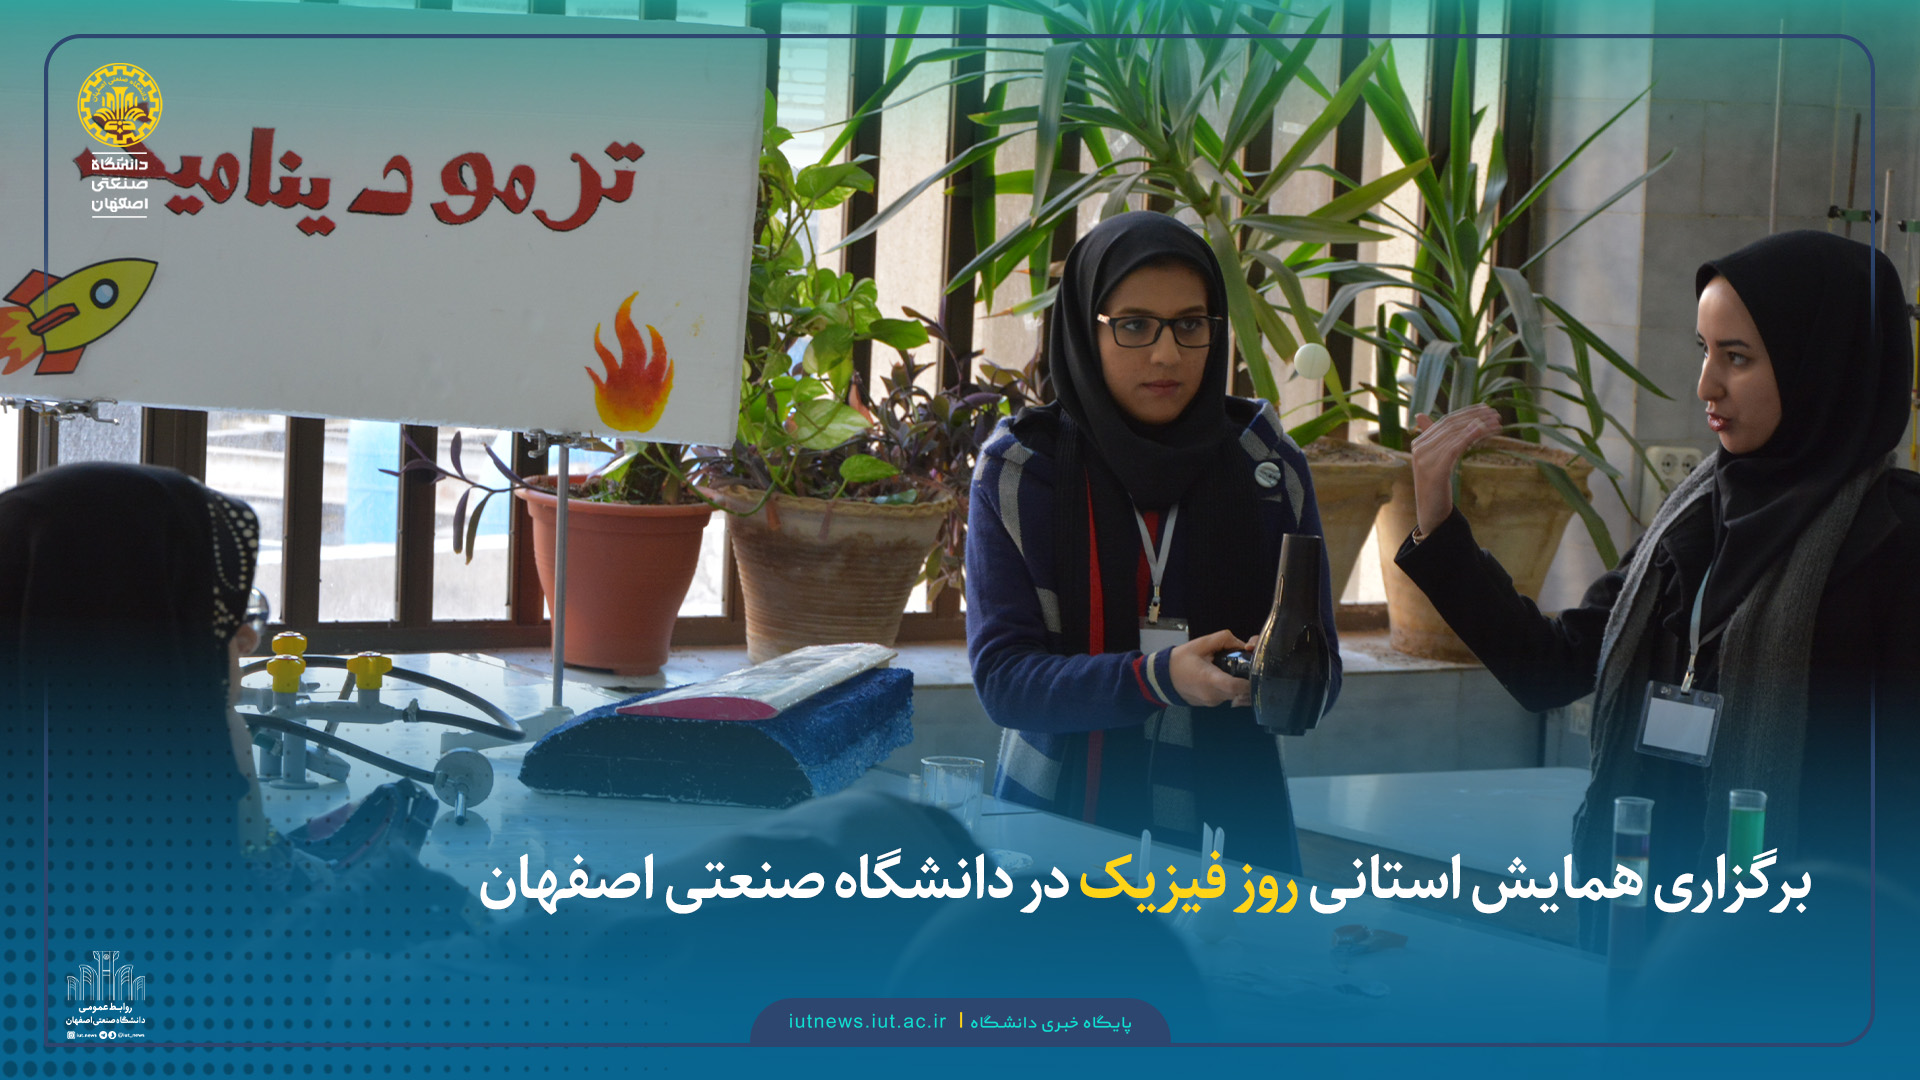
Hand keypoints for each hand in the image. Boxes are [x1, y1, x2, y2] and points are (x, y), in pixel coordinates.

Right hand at [1170, 629, 1250, 707]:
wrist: (1162, 679)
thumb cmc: (1180, 661)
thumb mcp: (1200, 643)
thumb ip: (1224, 639)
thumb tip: (1242, 645)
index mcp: (1210, 679)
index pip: (1236, 686)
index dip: (1249, 680)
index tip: (1254, 669)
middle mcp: (1213, 695)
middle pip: (1241, 692)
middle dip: (1248, 679)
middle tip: (1247, 665)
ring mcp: (1213, 702)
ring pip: (1236, 695)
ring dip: (1239, 683)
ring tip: (1234, 669)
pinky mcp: (1211, 704)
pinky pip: (1227, 696)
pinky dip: (1230, 687)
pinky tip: (1224, 676)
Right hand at [1409, 405, 1501, 536]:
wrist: (1430, 513)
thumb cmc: (1436, 486)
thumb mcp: (1435, 460)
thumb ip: (1434, 439)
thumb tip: (1421, 415)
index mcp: (1419, 443)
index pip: (1445, 421)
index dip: (1467, 412)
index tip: (1486, 408)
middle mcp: (1419, 449)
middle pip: (1451, 426)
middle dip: (1476, 417)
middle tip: (1496, 414)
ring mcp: (1425, 460)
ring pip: (1455, 435)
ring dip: (1479, 426)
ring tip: (1497, 423)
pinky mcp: (1434, 471)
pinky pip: (1454, 448)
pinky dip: (1469, 437)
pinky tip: (1482, 431)